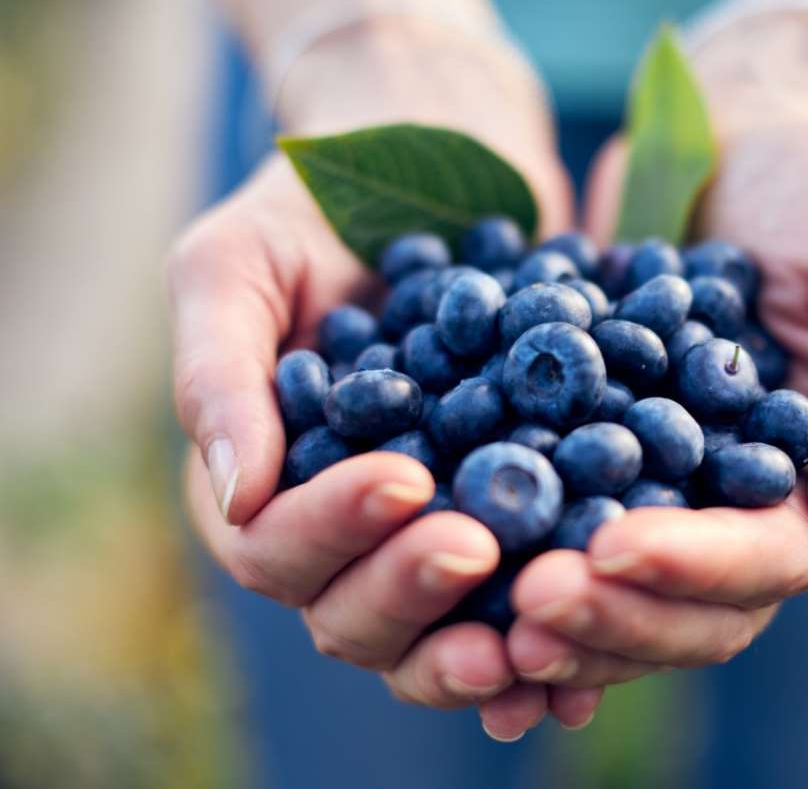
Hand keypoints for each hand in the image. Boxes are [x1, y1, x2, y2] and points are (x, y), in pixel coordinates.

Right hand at [167, 22, 597, 738]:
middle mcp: (338, 529)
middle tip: (478, 547)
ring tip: (536, 627)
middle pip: (353, 614)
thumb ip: (217, 373)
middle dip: (410, 591)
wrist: (436, 163)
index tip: (404, 480)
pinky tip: (590, 635)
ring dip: (479, 644)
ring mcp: (424, 535)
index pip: (273, 545)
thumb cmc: (310, 208)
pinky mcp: (508, 520)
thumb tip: (236, 497)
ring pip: (435, 632)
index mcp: (259, 482)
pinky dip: (548, 630)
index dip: (333, 529)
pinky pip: (520, 599)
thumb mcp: (237, 264)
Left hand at [502, 62, 807, 683]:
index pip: (776, 559)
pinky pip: (558, 516)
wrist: (744, 133)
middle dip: (613, 612)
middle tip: (525, 603)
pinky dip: (512, 546)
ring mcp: (677, 489)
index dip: (696, 569)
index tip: (609, 552)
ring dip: (556, 607)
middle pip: (693, 605)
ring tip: (478, 602)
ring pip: (620, 585)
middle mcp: (758, 509)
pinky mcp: (605, 454)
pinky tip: (445, 549)